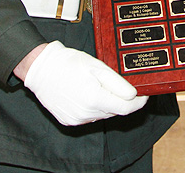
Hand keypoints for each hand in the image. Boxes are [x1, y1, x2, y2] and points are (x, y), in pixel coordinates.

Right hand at [22, 42, 147, 125]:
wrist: (40, 69)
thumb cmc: (67, 63)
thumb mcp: (97, 67)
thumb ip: (117, 83)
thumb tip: (133, 95)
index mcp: (94, 99)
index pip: (126, 108)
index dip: (138, 102)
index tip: (144, 95)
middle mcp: (86, 113)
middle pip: (114, 111)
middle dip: (121, 100)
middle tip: (120, 85)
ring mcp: (77, 119)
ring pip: (102, 114)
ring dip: (107, 103)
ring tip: (97, 85)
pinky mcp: (69, 120)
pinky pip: (89, 116)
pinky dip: (93, 107)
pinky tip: (86, 93)